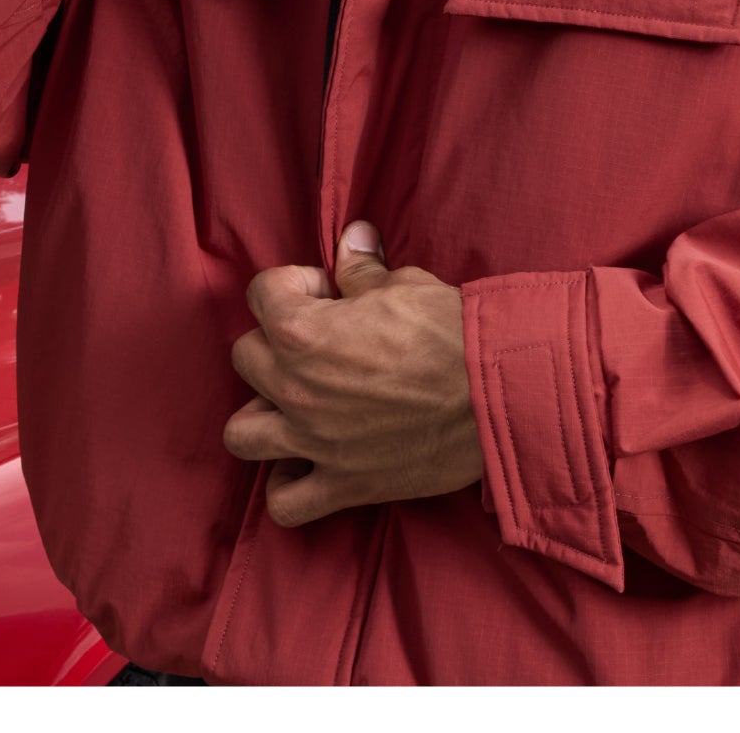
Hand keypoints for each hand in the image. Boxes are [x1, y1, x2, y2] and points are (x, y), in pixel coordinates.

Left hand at [224, 222, 483, 527]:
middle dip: (276, 341)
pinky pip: (284, 502)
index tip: (330, 292)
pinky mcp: (343, 484)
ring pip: (241, 432)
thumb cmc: (453, 332)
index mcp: (304, 331)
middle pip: (245, 356)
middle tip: (321, 341)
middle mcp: (296, 387)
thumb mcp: (406, 284)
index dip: (297, 284)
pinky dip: (287, 484)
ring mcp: (315, 441)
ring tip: (297, 402)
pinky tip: (307, 462)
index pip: (262, 293)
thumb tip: (352, 238)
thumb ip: (362, 268)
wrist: (499, 393)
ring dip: (263, 412)